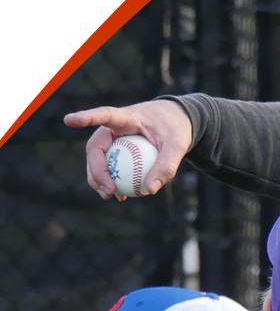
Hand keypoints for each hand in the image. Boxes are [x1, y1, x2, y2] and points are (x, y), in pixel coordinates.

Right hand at [67, 99, 193, 198]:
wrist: (175, 122)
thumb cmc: (175, 129)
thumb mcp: (178, 145)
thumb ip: (166, 166)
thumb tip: (149, 190)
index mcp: (127, 117)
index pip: (104, 115)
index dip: (86, 117)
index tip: (69, 120)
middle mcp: (113, 126)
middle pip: (96, 147)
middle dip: (97, 170)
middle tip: (109, 190)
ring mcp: (111, 138)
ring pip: (97, 159)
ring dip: (99, 178)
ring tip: (110, 196)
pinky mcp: (114, 149)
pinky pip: (108, 165)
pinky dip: (111, 180)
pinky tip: (120, 196)